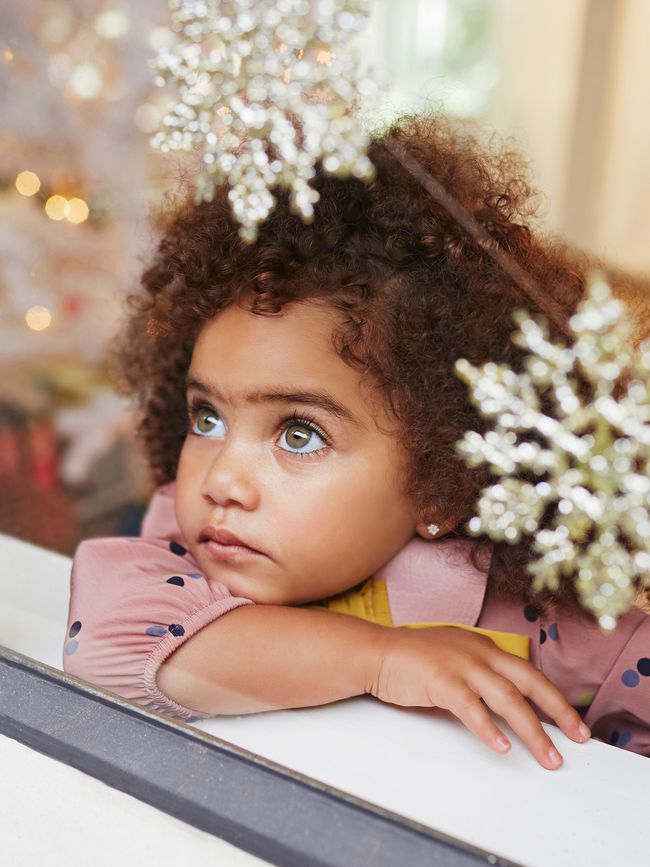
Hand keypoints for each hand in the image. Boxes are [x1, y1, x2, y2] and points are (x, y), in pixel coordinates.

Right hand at [367, 625, 589, 769]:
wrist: (375, 652)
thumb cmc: (411, 660)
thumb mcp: (454, 661)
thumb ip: (479, 679)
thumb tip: (505, 711)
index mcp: (483, 647)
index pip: (528, 673)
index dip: (553, 698)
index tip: (572, 722)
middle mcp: (478, 652)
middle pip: (529, 682)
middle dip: (558, 711)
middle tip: (579, 737)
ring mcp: (461, 664)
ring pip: (507, 698)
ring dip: (532, 731)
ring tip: (548, 756)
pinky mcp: (441, 680)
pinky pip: (471, 708)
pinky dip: (489, 729)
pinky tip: (501, 747)